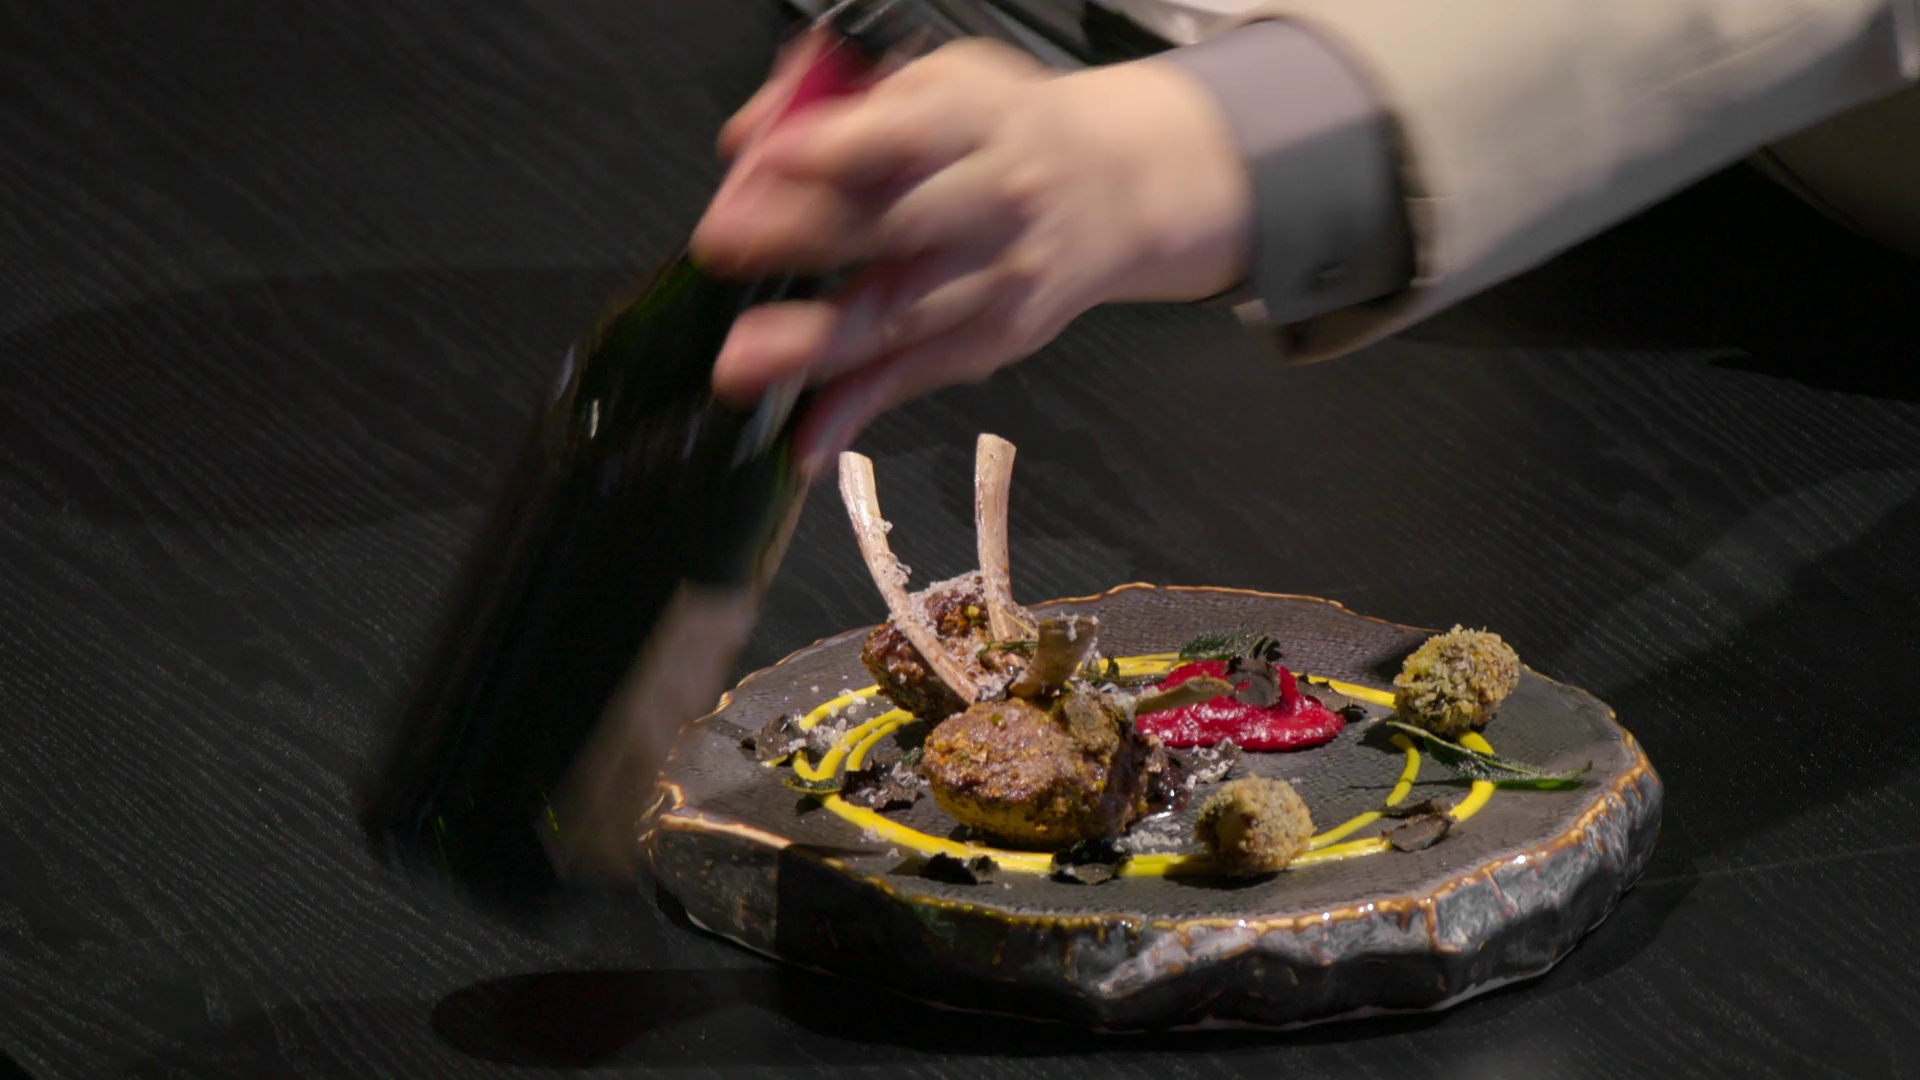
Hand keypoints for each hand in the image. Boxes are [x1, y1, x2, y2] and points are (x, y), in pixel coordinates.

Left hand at [693, 37, 1252, 471]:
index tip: (769, 161)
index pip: (902, 134)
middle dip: (804, 237)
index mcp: (974, 120)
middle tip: (721, 247)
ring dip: (817, 346)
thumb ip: (846, 105)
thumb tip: (751, 145)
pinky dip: (858, 411)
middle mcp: (993, 199)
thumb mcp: (940, 81)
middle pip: (893, 225)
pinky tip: (806, 440)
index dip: (835, 149)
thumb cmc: (1003, 130)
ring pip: (900, 314)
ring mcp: (998, 277)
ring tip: (742, 365)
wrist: (1118, 188)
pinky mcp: (995, 337)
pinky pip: (916, 377)